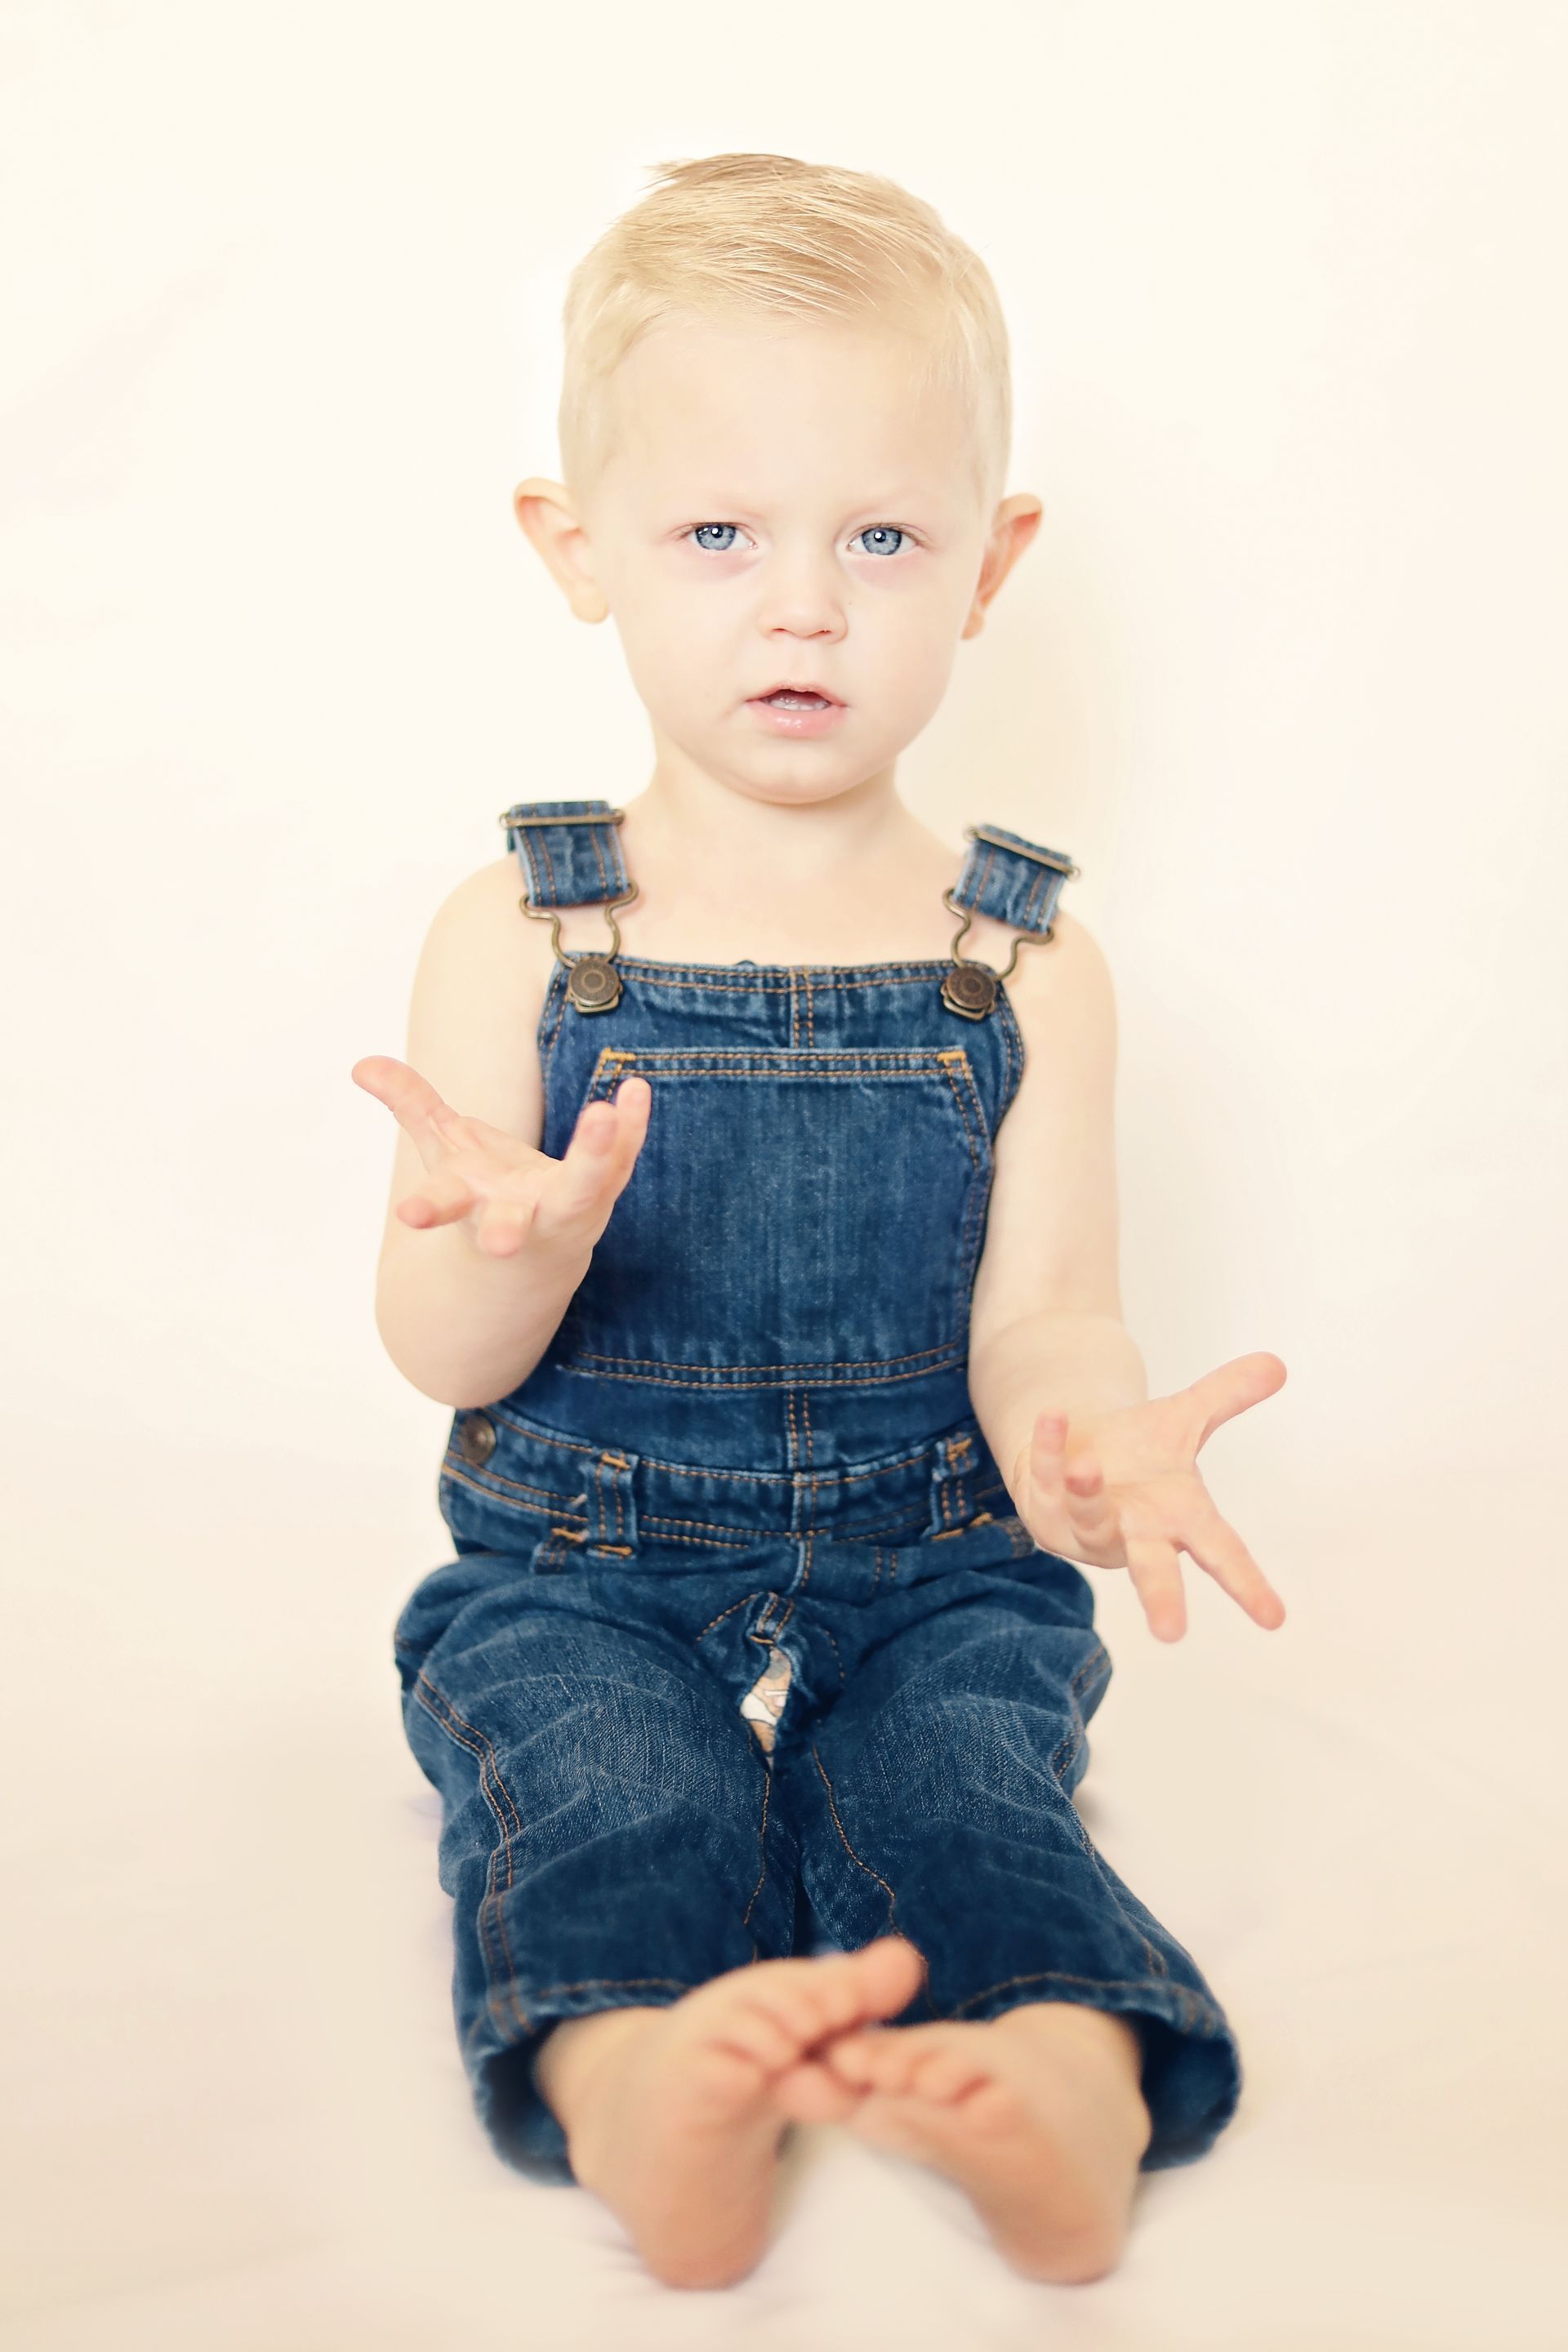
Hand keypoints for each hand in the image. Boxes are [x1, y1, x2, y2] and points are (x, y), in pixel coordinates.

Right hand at [351, 1055, 651, 1261]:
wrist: (538, 1253)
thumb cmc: (483, 1195)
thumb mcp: (444, 1149)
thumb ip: (411, 1105)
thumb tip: (361, 1063)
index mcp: (471, 1205)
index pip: (443, 1205)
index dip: (427, 1207)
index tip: (407, 1215)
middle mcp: (519, 1215)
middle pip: (512, 1224)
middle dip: (504, 1231)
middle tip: (502, 1242)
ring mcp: (566, 1208)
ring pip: (583, 1186)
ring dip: (592, 1155)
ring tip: (603, 1113)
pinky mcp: (603, 1191)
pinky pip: (622, 1158)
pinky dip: (631, 1125)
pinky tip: (636, 1088)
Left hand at [1009, 1352, 1288, 1643]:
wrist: (1075, 1454)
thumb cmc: (1139, 1455)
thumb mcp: (1185, 1420)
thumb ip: (1226, 1396)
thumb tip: (1276, 1363)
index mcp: (1180, 1519)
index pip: (1222, 1553)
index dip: (1248, 1585)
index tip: (1275, 1620)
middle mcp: (1136, 1533)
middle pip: (1153, 1569)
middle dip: (1162, 1598)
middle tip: (1171, 1633)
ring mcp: (1088, 1526)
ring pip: (1090, 1519)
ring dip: (1088, 1495)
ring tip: (1085, 1468)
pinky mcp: (1047, 1508)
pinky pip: (1047, 1478)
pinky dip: (1049, 1448)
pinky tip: (1052, 1416)